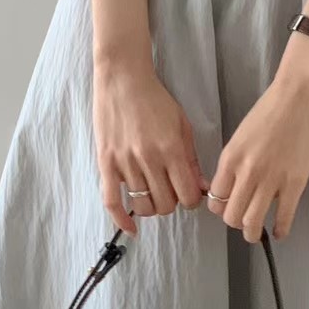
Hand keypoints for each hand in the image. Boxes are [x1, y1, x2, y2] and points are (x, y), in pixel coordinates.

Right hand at [93, 55, 207, 234]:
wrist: (123, 79)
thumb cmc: (156, 100)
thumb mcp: (182, 126)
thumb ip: (191, 159)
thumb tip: (202, 188)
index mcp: (172, 150)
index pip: (188, 195)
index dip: (192, 201)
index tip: (190, 195)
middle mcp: (149, 159)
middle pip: (165, 205)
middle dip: (173, 203)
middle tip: (171, 191)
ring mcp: (125, 163)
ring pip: (142, 205)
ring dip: (151, 206)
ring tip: (154, 194)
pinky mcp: (106, 163)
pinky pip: (111, 201)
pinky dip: (121, 220)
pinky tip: (131, 229)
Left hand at [208, 34, 308, 242]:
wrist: (300, 93)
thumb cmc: (271, 107)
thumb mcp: (242, 134)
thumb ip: (236, 161)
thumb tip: (236, 184)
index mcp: (230, 157)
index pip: (215, 198)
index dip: (220, 207)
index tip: (229, 206)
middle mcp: (247, 172)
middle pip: (231, 216)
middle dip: (235, 222)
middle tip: (244, 218)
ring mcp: (271, 179)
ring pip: (253, 222)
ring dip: (253, 232)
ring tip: (258, 231)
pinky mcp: (295, 183)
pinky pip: (283, 217)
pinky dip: (280, 230)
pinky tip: (279, 232)